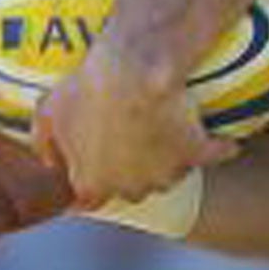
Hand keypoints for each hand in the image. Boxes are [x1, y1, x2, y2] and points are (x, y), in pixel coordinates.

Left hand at [32, 40, 237, 207]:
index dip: (94, 180)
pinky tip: (223, 138)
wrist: (133, 70)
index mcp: (91, 183)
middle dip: (133, 169)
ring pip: (171, 174)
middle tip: (133, 138)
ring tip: (170, 130)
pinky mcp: (197, 152)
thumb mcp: (48, 113)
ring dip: (171, 158)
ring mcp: (166, 173)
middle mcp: (129, 187)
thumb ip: (45, 146)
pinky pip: (215, 154)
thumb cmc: (86, 89)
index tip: (98, 162)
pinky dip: (220, 147)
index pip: (90, 199)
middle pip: (133, 188)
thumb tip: (50, 162)